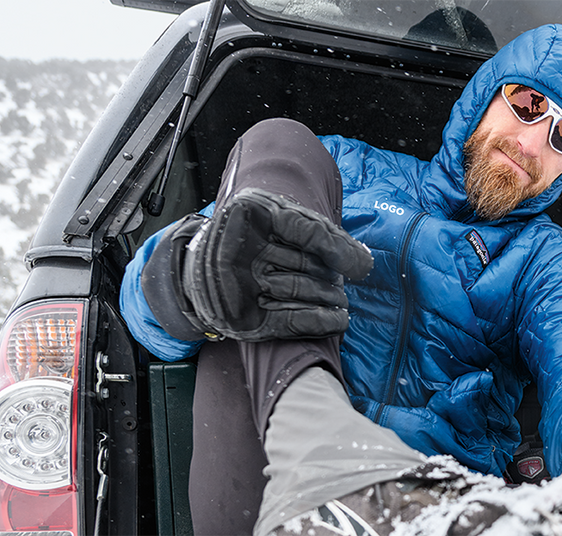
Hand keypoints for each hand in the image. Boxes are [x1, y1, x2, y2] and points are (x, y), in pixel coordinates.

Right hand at [154, 188, 371, 340]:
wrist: (199, 274)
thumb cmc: (250, 241)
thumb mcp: (275, 219)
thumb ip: (317, 231)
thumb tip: (363, 261)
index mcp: (251, 211)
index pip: (309, 231)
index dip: (340, 250)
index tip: (362, 266)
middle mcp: (240, 247)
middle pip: (307, 263)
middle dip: (332, 277)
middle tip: (341, 283)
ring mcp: (237, 284)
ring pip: (301, 290)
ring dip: (330, 298)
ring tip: (339, 300)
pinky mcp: (240, 318)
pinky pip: (291, 321)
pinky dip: (322, 322)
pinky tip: (339, 321)